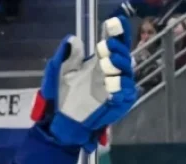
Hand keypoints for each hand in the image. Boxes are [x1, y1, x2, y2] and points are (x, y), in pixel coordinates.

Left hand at [32, 16, 136, 152]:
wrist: (59, 118)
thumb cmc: (60, 93)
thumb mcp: (58, 71)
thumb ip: (65, 55)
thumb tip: (72, 39)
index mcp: (100, 60)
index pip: (115, 43)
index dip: (116, 33)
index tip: (111, 24)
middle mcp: (112, 71)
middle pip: (124, 56)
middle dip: (117, 50)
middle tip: (104, 47)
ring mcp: (117, 87)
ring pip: (127, 73)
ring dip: (118, 66)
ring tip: (106, 63)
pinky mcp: (120, 103)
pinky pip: (126, 94)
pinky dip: (121, 88)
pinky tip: (111, 85)